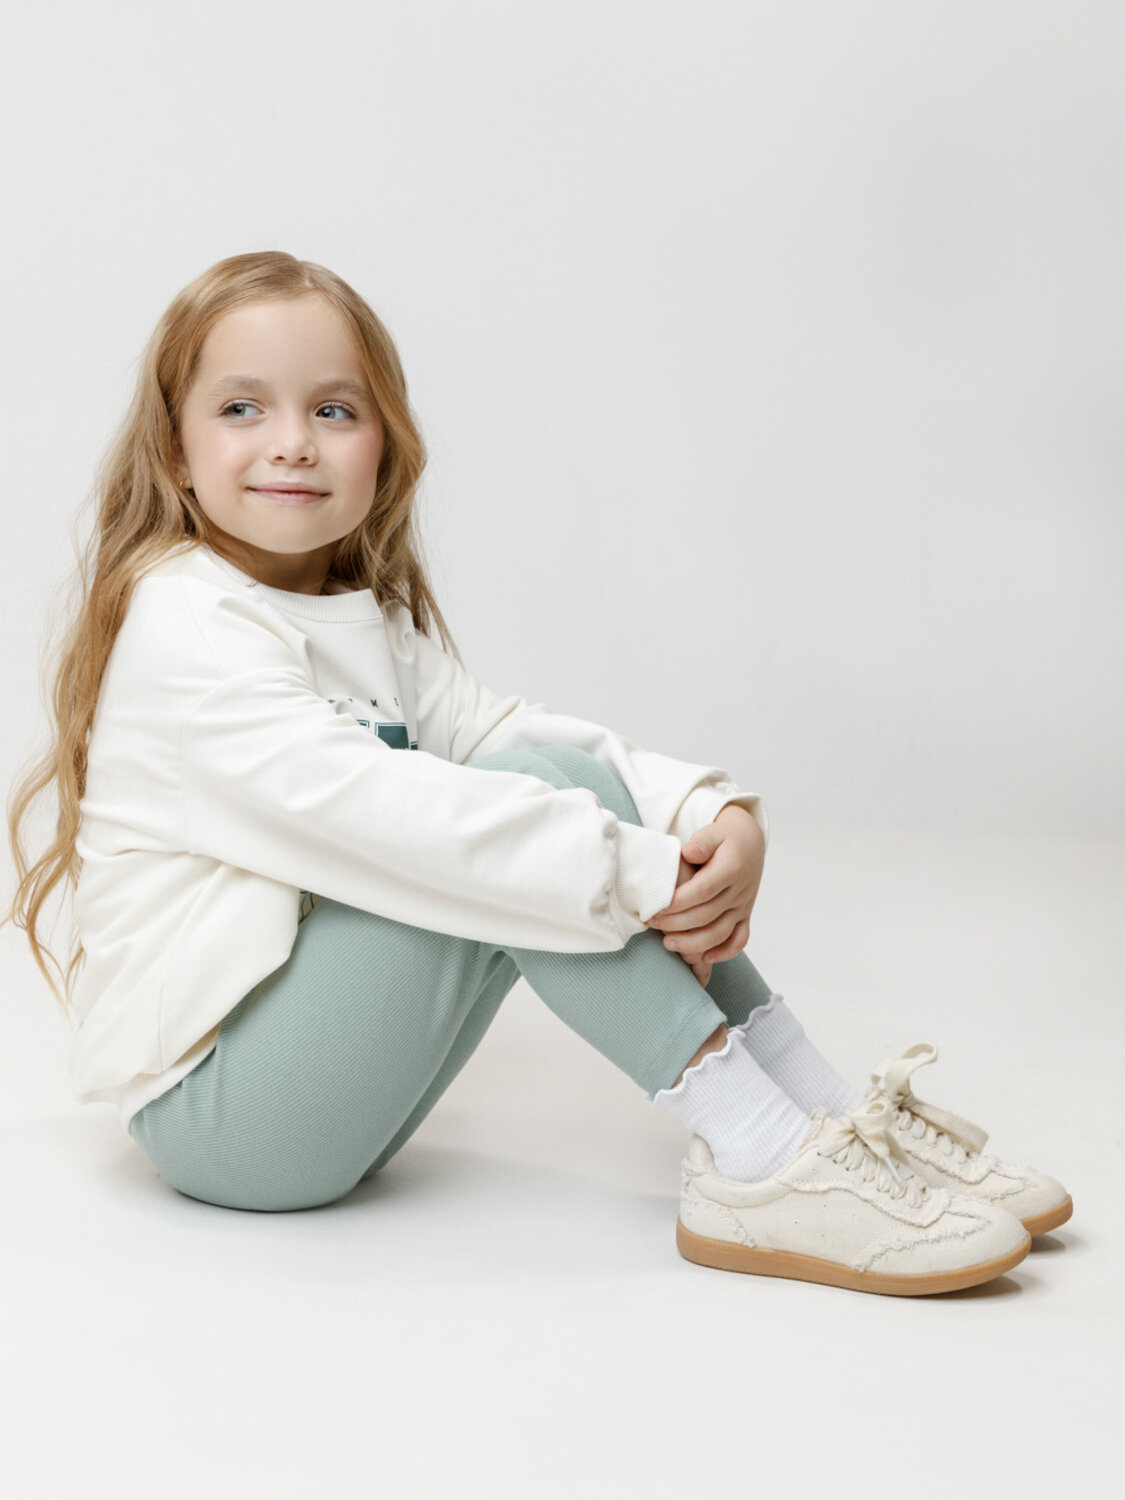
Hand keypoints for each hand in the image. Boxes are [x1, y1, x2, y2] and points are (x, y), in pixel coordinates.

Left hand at [646, 806, 764, 986]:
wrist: (750, 842)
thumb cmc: (724, 837)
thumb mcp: (713, 831)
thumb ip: (702, 842)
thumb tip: (689, 853)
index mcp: (731, 868)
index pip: (703, 890)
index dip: (678, 902)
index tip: (656, 908)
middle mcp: (739, 890)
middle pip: (708, 914)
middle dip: (677, 923)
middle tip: (652, 924)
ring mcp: (743, 905)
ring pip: (721, 932)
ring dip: (694, 943)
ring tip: (668, 944)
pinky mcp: (745, 915)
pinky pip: (740, 939)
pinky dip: (725, 952)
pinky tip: (705, 958)